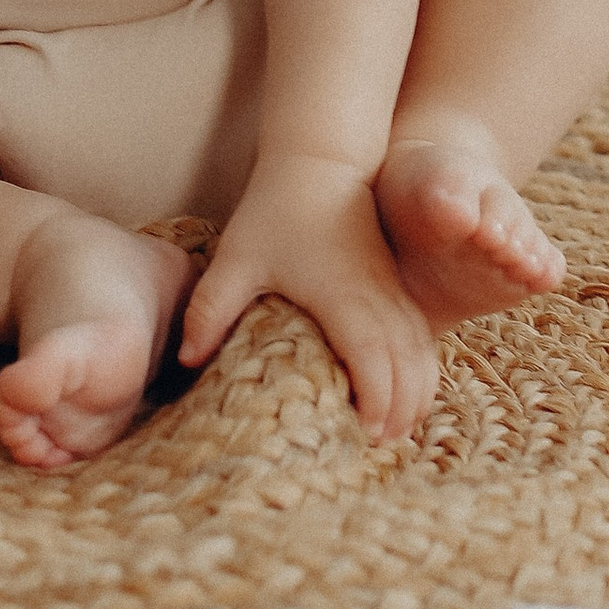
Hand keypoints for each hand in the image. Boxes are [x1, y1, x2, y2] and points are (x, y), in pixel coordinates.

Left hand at [177, 154, 439, 444]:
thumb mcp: (236, 258)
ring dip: (416, 392)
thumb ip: (210, 309)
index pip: (373, 357)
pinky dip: (420, 368)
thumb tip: (186, 359)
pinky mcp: (393, 283)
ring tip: (396, 431)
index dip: (376, 400)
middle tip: (378, 447)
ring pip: (421, 350)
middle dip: (401, 411)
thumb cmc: (276, 209)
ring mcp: (391, 288)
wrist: (320, 160)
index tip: (365, 434)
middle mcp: (376, 295)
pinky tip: (407, 391)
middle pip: (408, 364)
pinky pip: (419, 333)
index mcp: (342, 295)